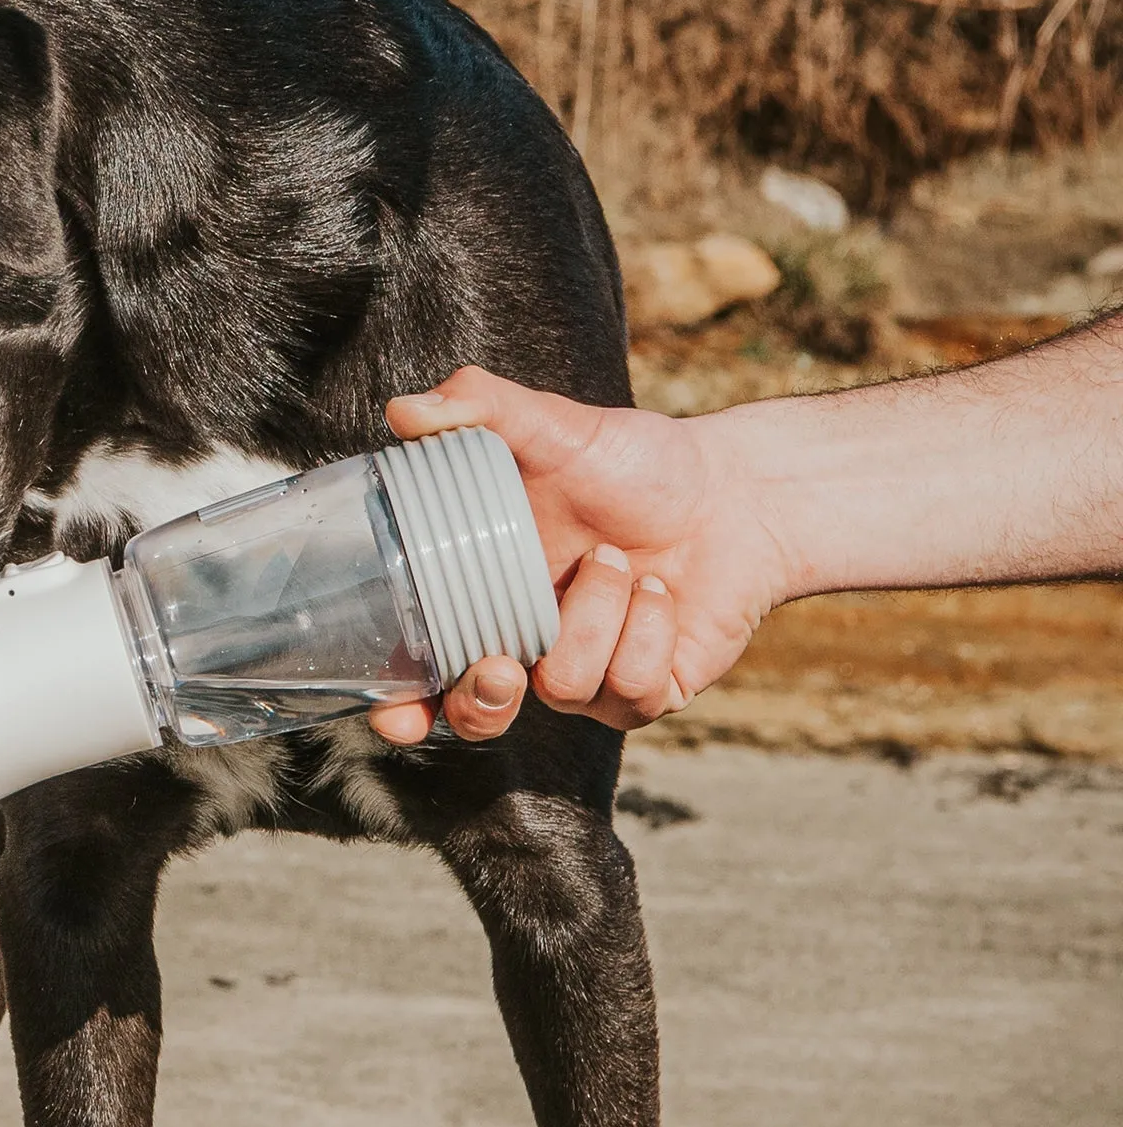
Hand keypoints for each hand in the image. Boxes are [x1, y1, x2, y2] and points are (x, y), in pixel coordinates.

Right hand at [368, 367, 790, 741]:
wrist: (733, 493)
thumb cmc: (633, 464)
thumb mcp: (553, 427)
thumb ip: (478, 409)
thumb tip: (404, 411)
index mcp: (483, 597)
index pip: (422, 670)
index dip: (399, 707)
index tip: (394, 717)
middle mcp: (527, 646)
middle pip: (477, 715)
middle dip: (482, 702)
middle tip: (504, 664)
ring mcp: (587, 676)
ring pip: (563, 684)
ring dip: (593, 612)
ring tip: (616, 559)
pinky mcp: (644, 693)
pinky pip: (629, 684)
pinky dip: (646, 626)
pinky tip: (659, 589)